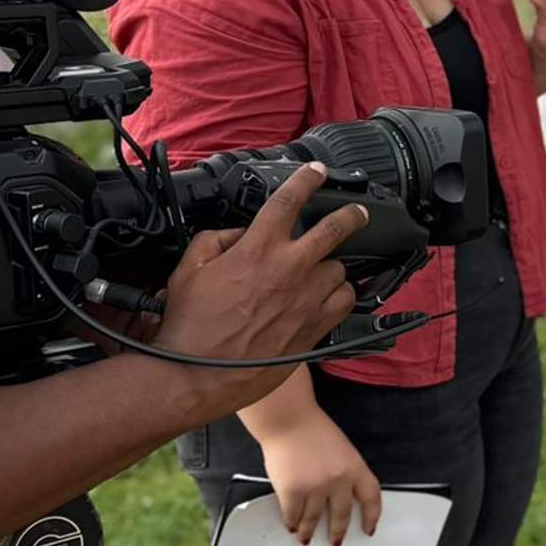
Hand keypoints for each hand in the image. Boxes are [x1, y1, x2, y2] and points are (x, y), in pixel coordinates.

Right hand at [155, 162, 365, 417]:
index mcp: (257, 249)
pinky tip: (329, 296)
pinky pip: (344, 301)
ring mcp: (306, 299)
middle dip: (351, 215)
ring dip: (330, 266)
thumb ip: (217, 239)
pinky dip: (339, 295)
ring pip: (339, 269)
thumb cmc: (190, 325)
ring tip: (319, 272)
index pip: (288, 201)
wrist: (197, 375)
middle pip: (335, 229)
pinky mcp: (315, 327)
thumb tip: (241, 233)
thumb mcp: (188, 269)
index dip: (306, 180)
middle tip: (357, 212)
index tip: (317, 171)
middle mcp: (289, 269)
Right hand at [254, 403, 382, 545]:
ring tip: (306, 538)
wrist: (288, 420)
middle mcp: (339, 481)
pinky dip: (292, 522)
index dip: (372, 517)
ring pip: (313, 519)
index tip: (368, 530)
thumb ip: (346, 472)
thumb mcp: (343, 450)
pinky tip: (292, 526)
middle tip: (336, 541)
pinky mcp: (292, 491)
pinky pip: (293, 515)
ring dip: (309, 531)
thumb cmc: (314, 431)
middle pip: (342, 514)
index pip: (371, 498)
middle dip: (338, 531)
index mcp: (355, 468)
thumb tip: (344, 498)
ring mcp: (315, 488)